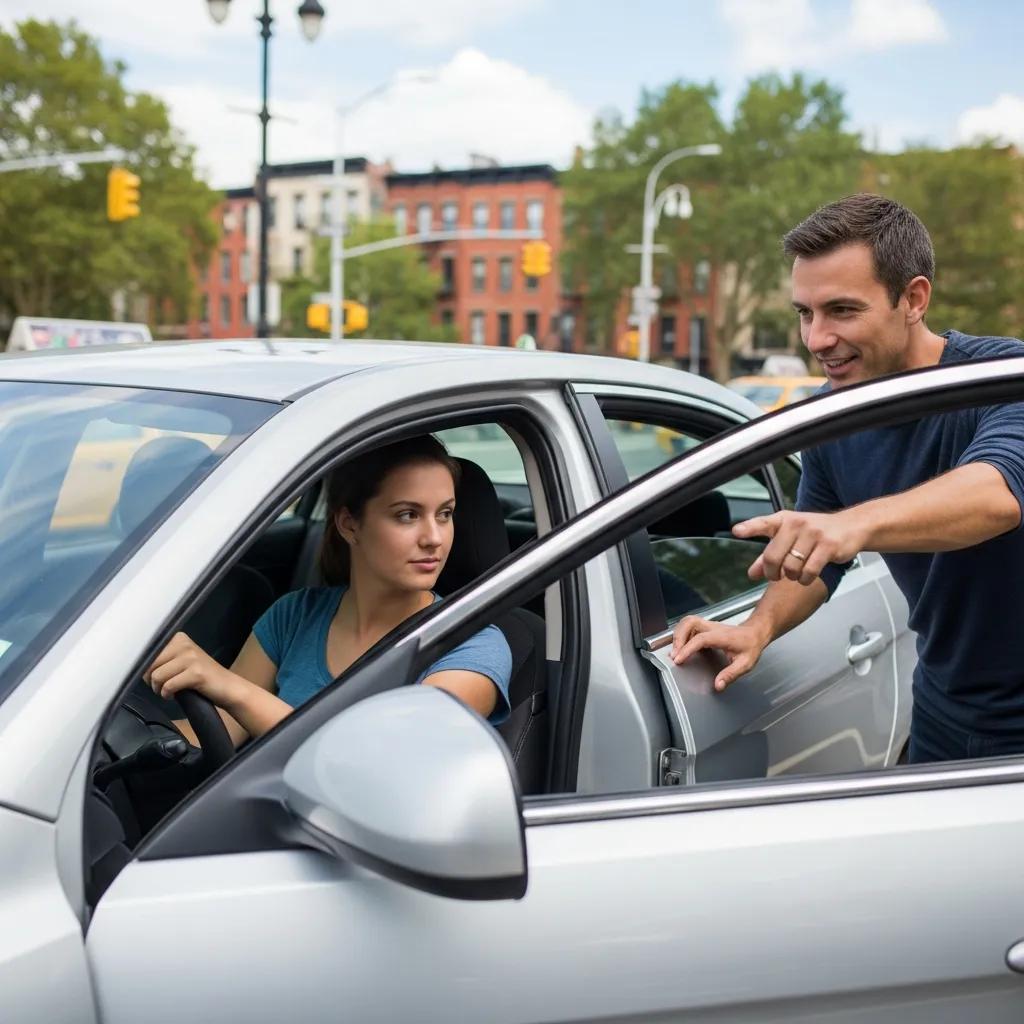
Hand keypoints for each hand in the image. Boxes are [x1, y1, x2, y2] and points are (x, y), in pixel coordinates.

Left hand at [144, 632, 242, 707]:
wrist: (228, 687)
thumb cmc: (201, 676)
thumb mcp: (182, 660)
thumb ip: (163, 658)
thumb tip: (137, 666)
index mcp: (179, 638)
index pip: (148, 651)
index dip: (146, 667)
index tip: (155, 675)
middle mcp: (184, 644)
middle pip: (150, 664)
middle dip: (151, 679)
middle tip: (161, 686)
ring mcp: (191, 658)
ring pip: (157, 676)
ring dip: (159, 688)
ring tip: (168, 691)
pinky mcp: (196, 673)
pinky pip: (168, 686)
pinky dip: (167, 694)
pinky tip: (173, 695)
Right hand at [670, 616, 768, 691]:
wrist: (755, 633)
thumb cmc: (750, 646)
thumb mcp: (745, 663)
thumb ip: (731, 674)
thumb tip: (718, 685)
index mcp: (722, 636)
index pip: (700, 639)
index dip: (687, 648)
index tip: (678, 659)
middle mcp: (713, 627)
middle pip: (690, 622)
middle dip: (678, 637)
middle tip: (674, 654)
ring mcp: (709, 625)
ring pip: (688, 621)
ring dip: (678, 634)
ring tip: (675, 650)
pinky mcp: (705, 627)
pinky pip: (689, 626)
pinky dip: (682, 634)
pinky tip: (682, 646)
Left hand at [733, 509, 864, 585]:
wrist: (850, 527)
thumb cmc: (815, 533)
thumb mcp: (790, 539)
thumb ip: (769, 555)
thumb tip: (752, 574)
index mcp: (783, 520)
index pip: (763, 523)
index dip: (749, 528)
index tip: (736, 531)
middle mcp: (796, 524)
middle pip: (773, 556)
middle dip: (772, 572)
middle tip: (776, 576)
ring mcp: (813, 533)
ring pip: (791, 567)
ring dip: (792, 576)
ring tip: (797, 572)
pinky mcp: (828, 545)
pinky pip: (809, 571)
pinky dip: (805, 579)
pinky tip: (807, 576)